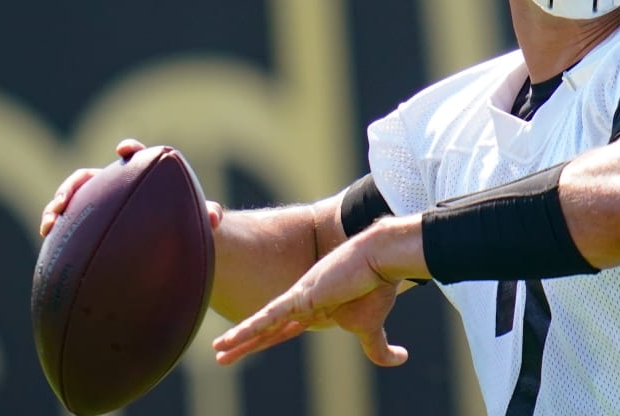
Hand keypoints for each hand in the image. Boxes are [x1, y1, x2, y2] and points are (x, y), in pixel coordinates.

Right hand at [39, 138, 223, 235]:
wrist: (175, 244)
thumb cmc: (189, 224)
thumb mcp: (200, 221)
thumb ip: (208, 214)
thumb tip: (215, 217)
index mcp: (143, 179)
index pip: (136, 158)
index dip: (131, 150)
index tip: (124, 149)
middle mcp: (117, 188)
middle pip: (90, 178)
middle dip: (74, 186)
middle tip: (65, 201)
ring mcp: (101, 206)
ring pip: (73, 200)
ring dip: (56, 206)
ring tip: (48, 225)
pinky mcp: (91, 225)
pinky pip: (70, 223)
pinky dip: (57, 227)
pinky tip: (47, 240)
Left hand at [211, 225, 410, 367]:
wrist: (380, 260)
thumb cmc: (377, 287)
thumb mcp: (374, 327)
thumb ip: (381, 349)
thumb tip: (401, 360)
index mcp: (315, 310)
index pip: (283, 330)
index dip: (263, 340)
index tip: (245, 349)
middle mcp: (302, 303)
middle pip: (267, 328)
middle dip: (244, 342)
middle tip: (220, 353)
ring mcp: (299, 298)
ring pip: (263, 323)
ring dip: (240, 338)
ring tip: (218, 351)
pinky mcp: (302, 295)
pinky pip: (271, 316)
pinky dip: (252, 327)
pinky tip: (233, 337)